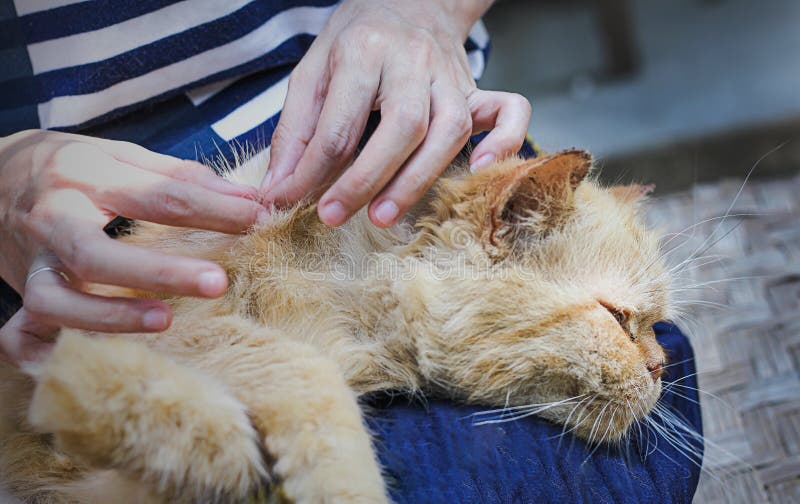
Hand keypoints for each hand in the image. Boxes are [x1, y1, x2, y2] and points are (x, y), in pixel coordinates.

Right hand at [0, 130, 267, 362]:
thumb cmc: (70, 167)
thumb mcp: (120, 155)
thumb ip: (182, 177)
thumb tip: (249, 196)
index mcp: (83, 176)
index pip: (156, 196)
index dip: (213, 210)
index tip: (258, 219)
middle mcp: (53, 220)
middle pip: (96, 254)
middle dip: (159, 272)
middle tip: (217, 283)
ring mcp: (32, 263)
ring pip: (56, 301)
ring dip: (109, 318)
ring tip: (166, 320)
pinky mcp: (20, 294)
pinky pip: (27, 333)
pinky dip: (57, 350)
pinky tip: (101, 360)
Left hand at [262, 0, 530, 227]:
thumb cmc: (355, 41)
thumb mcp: (312, 71)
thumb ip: (295, 131)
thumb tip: (278, 191)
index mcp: (363, 50)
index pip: (340, 122)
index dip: (312, 170)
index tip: (287, 203)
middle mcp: (413, 60)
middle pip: (401, 126)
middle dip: (365, 179)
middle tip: (333, 216)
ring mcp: (451, 75)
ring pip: (449, 129)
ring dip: (418, 179)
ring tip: (383, 216)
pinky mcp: (477, 88)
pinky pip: (511, 111)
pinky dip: (505, 142)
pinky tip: (481, 170)